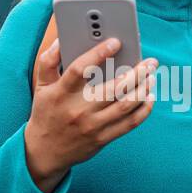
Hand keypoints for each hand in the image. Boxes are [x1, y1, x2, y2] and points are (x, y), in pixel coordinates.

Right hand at [24, 37, 158, 192]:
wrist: (44, 152)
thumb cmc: (46, 113)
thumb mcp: (40, 86)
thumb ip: (48, 61)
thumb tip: (61, 40)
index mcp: (61, 93)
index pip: (80, 69)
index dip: (99, 53)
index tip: (116, 42)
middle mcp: (78, 110)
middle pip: (113, 88)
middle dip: (136, 72)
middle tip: (150, 61)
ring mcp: (92, 126)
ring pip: (125, 106)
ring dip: (143, 89)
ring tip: (151, 76)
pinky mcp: (102, 139)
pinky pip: (129, 124)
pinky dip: (143, 110)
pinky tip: (149, 97)